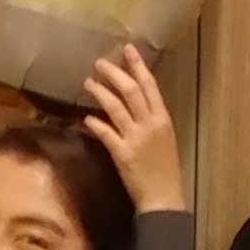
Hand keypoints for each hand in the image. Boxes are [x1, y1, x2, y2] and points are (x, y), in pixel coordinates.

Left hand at [81, 49, 188, 215]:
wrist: (163, 199)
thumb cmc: (164, 171)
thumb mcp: (164, 140)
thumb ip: (150, 121)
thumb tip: (132, 105)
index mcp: (163, 119)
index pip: (150, 86)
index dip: (138, 66)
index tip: (127, 50)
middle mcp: (151, 125)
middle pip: (131, 91)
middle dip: (115, 73)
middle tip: (99, 62)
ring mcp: (136, 138)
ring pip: (116, 107)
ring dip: (101, 92)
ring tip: (88, 82)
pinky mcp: (123, 154)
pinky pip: (106, 133)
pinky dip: (95, 123)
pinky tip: (86, 118)